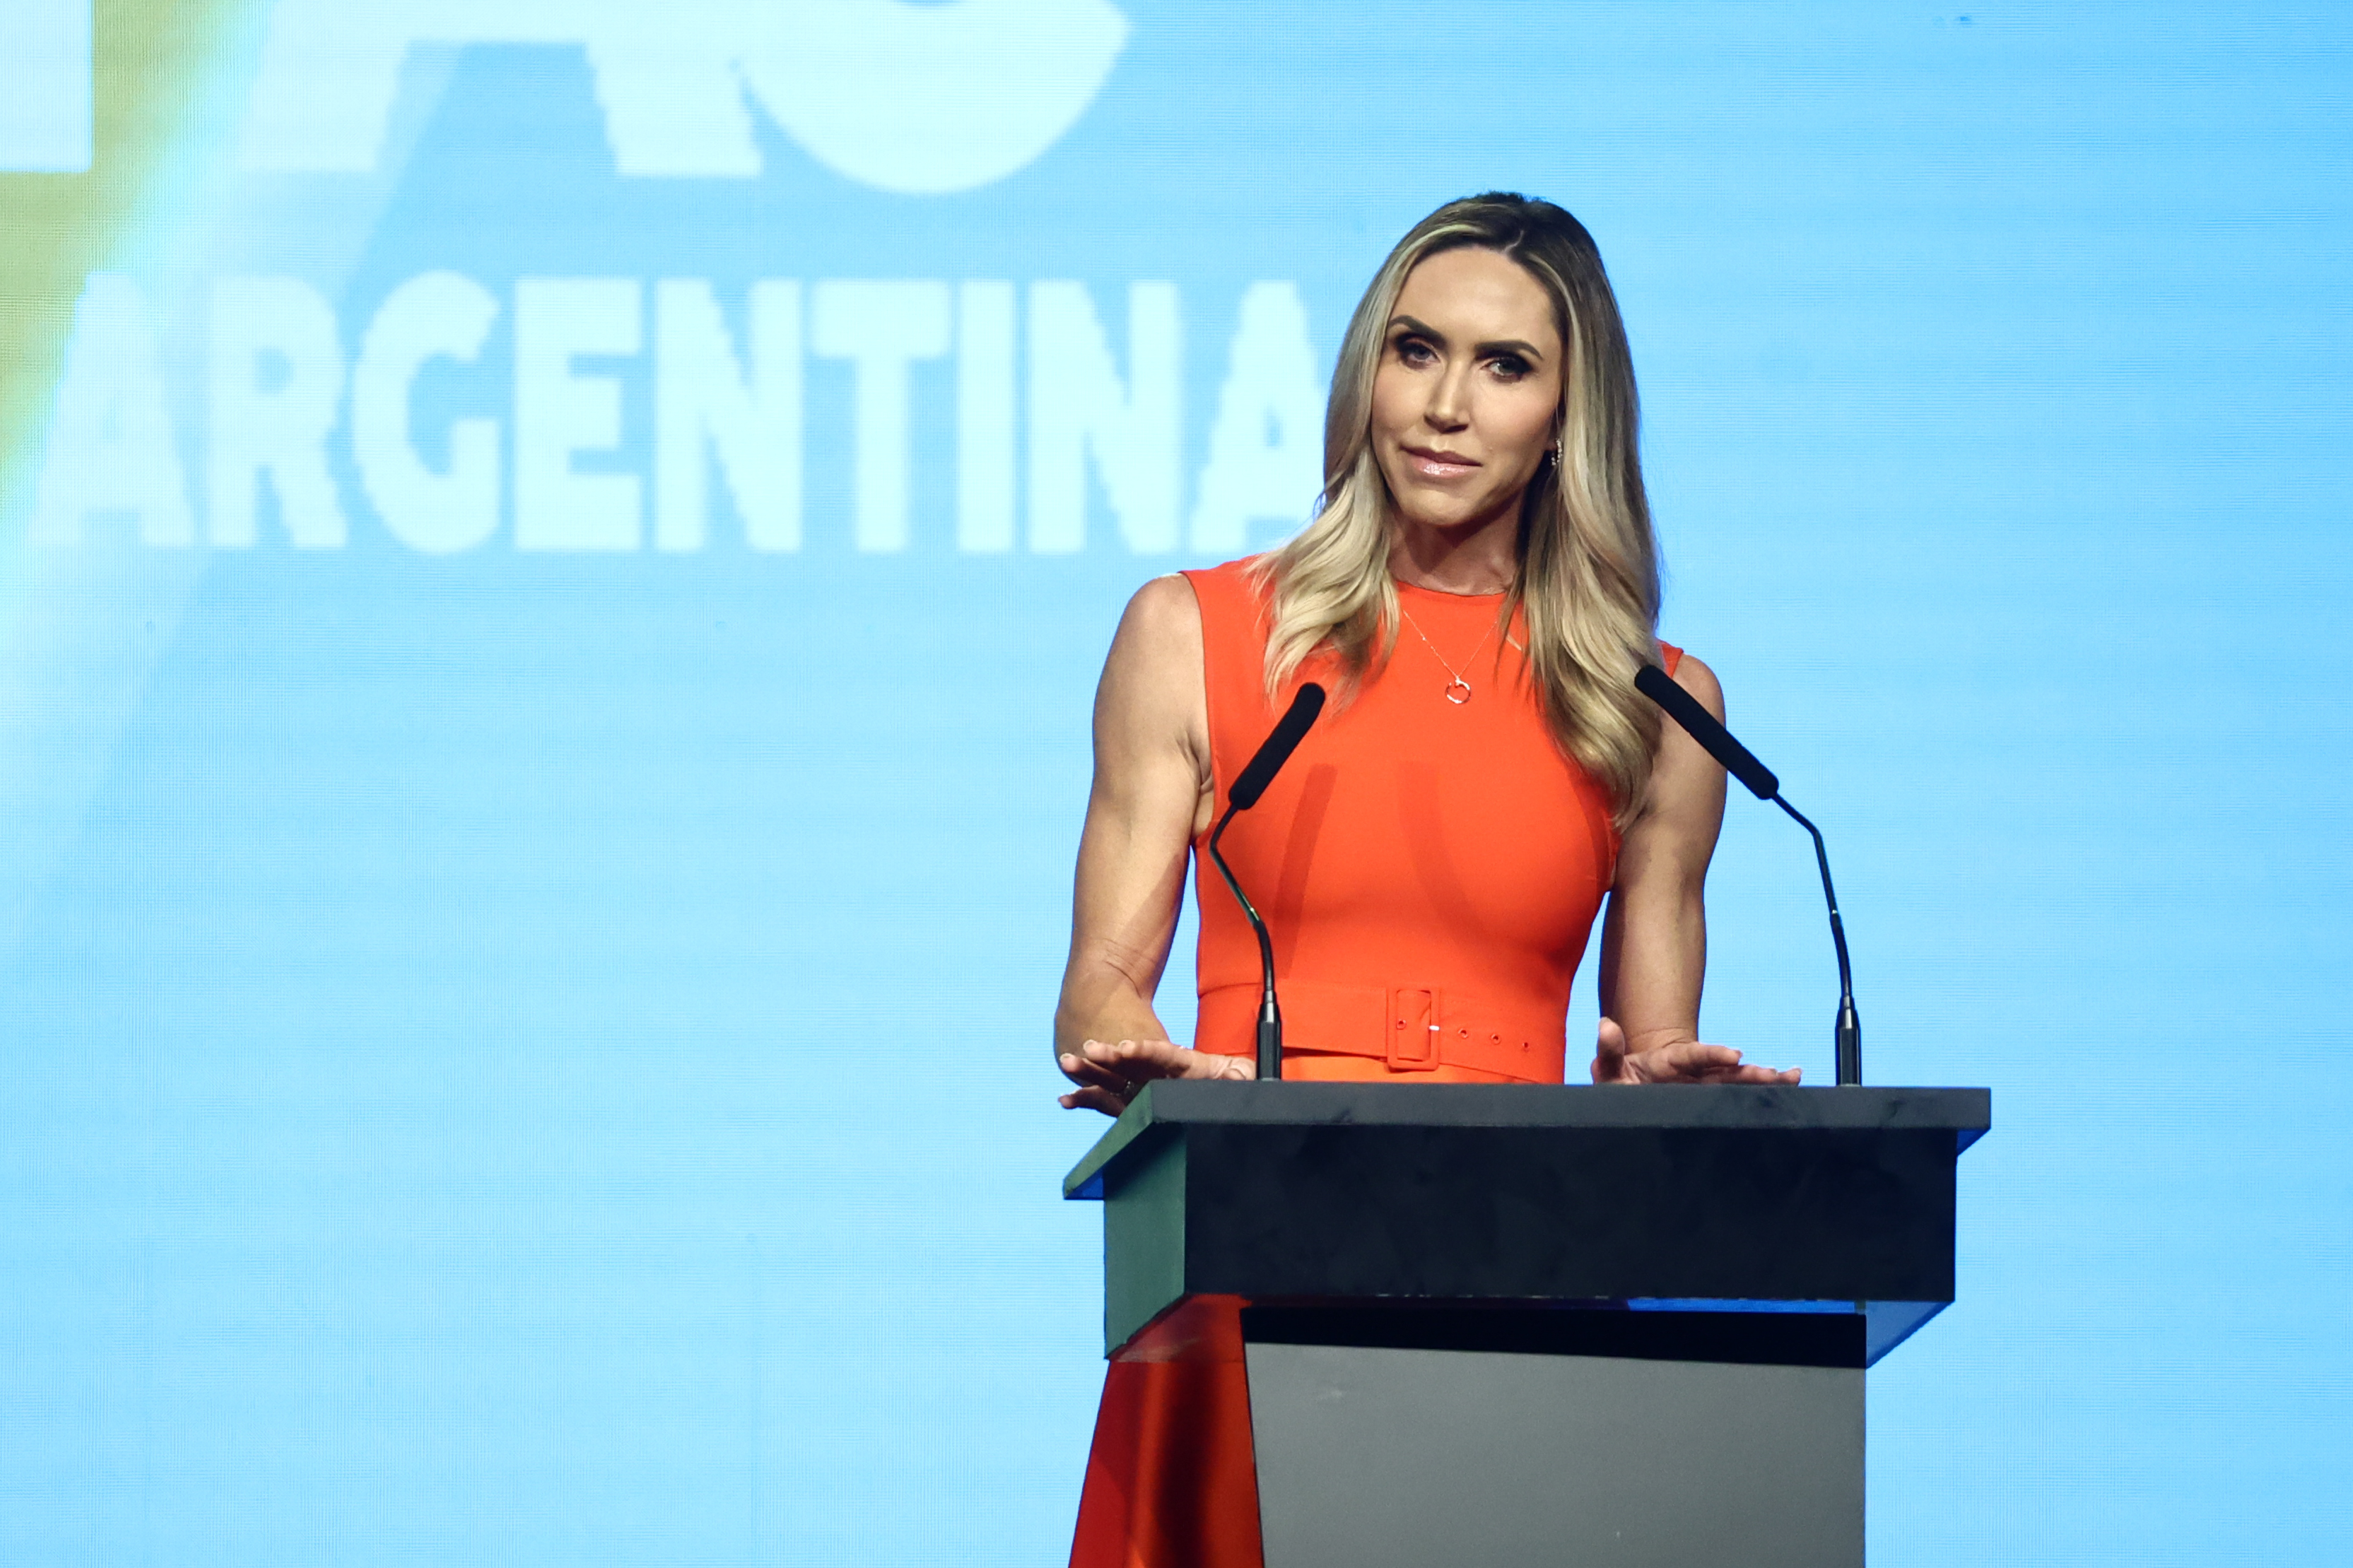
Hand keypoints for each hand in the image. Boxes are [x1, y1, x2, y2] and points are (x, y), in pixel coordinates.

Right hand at [1057, 1037, 1253, 1115]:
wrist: (1218, 1084)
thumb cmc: (1228, 1079)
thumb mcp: (1239, 1075)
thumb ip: (1238, 1076)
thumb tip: (1237, 1076)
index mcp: (1182, 1062)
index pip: (1162, 1053)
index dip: (1144, 1049)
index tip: (1127, 1047)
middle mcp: (1156, 1071)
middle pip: (1129, 1061)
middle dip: (1108, 1055)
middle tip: (1088, 1048)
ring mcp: (1140, 1083)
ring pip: (1112, 1076)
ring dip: (1089, 1070)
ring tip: (1066, 1062)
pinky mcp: (1131, 1100)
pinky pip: (1106, 1099)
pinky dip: (1086, 1099)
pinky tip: (1065, 1101)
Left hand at [1590, 1017, 1800, 1084]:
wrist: (1627, 1093)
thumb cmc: (1618, 1081)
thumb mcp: (1608, 1068)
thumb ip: (1609, 1051)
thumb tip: (1606, 1026)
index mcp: (1670, 1062)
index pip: (1694, 1056)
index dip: (1714, 1054)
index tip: (1737, 1055)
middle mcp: (1692, 1073)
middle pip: (1725, 1071)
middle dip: (1751, 1073)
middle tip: (1778, 1074)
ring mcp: (1702, 1088)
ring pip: (1737, 1085)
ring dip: (1764, 1082)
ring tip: (1793, 1077)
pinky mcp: (1707, 1104)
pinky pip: (1735, 1101)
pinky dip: (1759, 1097)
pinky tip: (1788, 1091)